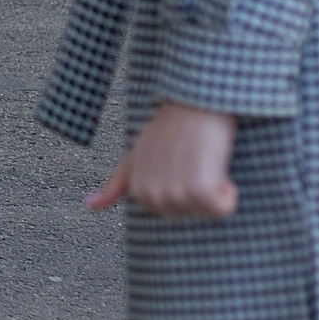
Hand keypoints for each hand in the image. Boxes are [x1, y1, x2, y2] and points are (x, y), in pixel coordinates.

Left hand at [87, 101, 238, 218]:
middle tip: (194, 160)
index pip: (173, 212)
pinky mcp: (199, 191)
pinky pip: (222, 209)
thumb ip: (116, 184)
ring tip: (203, 160)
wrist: (193, 104)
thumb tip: (89, 205)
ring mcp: (174, 194)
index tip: (180, 163)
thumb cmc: (168, 128)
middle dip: (201, 192)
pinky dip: (228, 193)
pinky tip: (217, 168)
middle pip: (191, 215)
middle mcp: (152, 196)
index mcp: (138, 190)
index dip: (186, 188)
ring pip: (208, 213)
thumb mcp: (136, 156)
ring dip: (215, 190)